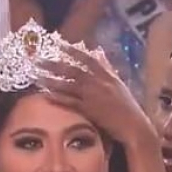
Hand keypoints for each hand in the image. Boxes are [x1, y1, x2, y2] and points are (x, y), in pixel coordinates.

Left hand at [36, 43, 154, 148]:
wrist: (135, 126)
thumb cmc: (127, 107)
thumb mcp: (118, 83)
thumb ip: (107, 67)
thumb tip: (98, 52)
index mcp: (107, 76)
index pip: (88, 59)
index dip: (73, 51)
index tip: (58, 45)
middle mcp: (100, 83)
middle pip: (74, 71)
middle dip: (55, 64)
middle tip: (38, 60)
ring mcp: (94, 97)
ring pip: (70, 86)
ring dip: (52, 80)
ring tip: (37, 76)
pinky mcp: (91, 111)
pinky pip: (71, 103)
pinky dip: (59, 98)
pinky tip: (47, 95)